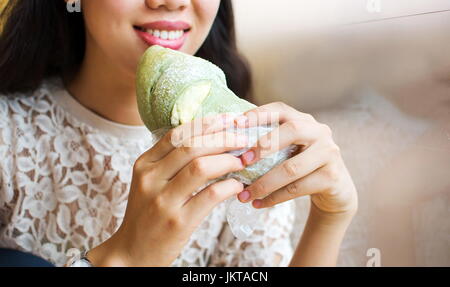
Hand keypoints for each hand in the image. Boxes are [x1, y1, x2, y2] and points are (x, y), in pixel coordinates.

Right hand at [87, 114, 247, 265]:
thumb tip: (208, 140)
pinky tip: (237, 185)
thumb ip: (170, 162)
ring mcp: (164, 201)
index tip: (228, 119)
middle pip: (192, 146)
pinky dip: (229, 186)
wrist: (132, 253)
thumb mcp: (149, 183)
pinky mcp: (178, 222)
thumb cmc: (147, 215)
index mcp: (144, 165)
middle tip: (244, 139)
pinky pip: (210, 196)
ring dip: (228, 161)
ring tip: (243, 160)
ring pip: (201, 167)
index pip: (177, 134)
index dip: (206, 123)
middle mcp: (151, 179)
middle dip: (224, 138)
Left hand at [235, 102, 357, 216]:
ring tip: (243, 194)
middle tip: (241, 161)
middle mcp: (319, 132)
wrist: (335, 189)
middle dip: (263, 146)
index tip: (236, 124)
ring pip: (291, 168)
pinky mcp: (331, 177)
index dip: (258, 114)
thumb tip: (229, 143)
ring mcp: (329, 153)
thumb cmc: (301, 166)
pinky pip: (297, 188)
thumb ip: (269, 141)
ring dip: (264, 183)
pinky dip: (274, 198)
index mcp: (304, 120)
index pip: (280, 109)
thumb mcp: (289, 148)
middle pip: (292, 131)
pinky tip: (258, 204)